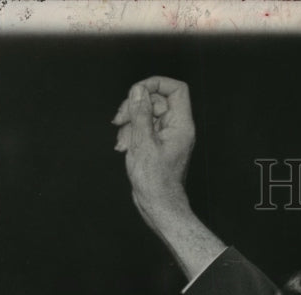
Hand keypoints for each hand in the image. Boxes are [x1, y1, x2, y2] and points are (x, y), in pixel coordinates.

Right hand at [113, 77, 195, 226]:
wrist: (158, 205)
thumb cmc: (155, 180)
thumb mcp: (143, 142)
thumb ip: (141, 113)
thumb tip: (138, 90)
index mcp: (181, 125)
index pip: (176, 89)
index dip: (156, 84)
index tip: (137, 92)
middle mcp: (176, 128)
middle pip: (155, 99)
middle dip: (134, 106)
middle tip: (119, 119)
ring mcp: (166, 136)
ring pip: (146, 113)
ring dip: (129, 123)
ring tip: (123, 142)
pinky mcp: (157, 144)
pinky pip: (143, 128)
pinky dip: (131, 133)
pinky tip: (124, 147)